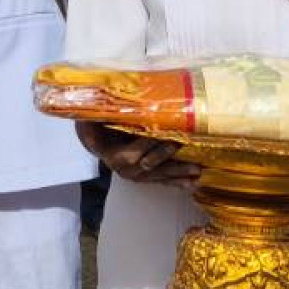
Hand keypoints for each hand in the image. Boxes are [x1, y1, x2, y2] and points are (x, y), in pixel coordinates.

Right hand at [77, 122, 195, 184]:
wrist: (97, 141)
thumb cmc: (98, 126)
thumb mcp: (92, 119)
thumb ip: (98, 116)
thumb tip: (100, 105)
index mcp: (113, 156)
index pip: (133, 152)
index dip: (150, 143)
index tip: (167, 132)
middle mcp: (125, 170)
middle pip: (149, 164)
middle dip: (167, 155)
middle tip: (184, 144)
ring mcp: (136, 176)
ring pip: (159, 175)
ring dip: (178, 173)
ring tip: (196, 171)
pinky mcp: (145, 178)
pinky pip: (162, 180)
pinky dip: (177, 182)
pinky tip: (192, 183)